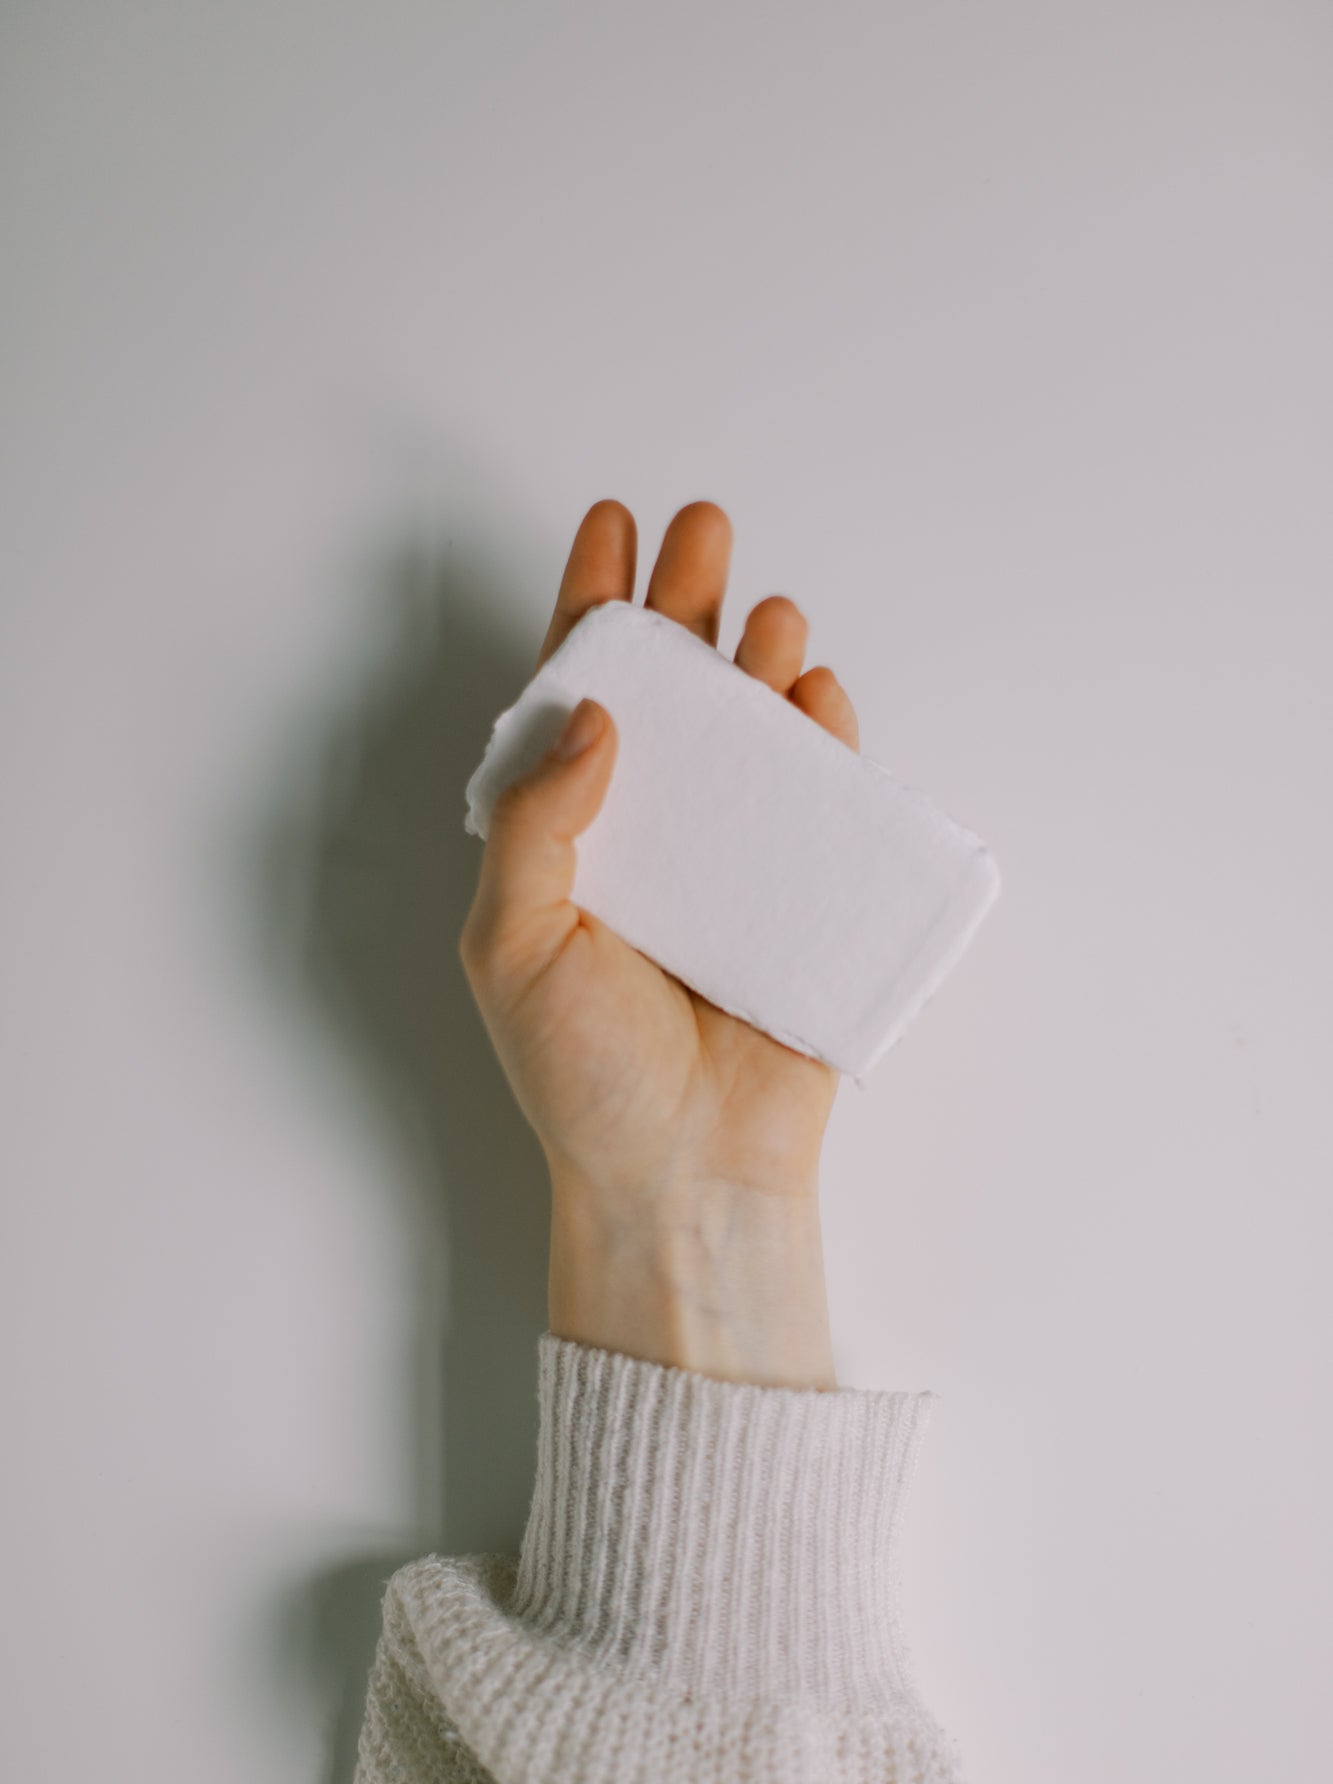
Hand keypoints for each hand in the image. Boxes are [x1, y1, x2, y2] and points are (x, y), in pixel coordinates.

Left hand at [459, 500, 861, 1387]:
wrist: (685, 1174)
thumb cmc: (584, 1076)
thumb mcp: (512, 943)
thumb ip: (538, 825)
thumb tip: (591, 716)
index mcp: (570, 843)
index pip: (576, 704)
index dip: (588, 612)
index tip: (607, 529)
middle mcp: (650, 837)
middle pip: (670, 695)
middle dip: (686, 604)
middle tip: (705, 526)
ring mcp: (731, 864)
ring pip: (750, 735)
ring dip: (761, 662)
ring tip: (771, 610)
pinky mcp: (804, 899)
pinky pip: (821, 802)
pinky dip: (826, 742)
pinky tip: (816, 693)